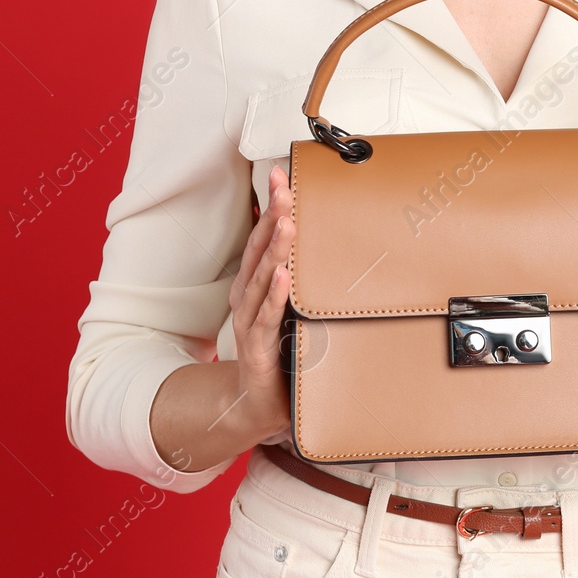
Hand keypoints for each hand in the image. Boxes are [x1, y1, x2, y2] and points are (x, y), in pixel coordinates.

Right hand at [224, 163, 297, 436]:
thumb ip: (302, 282)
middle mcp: (247, 298)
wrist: (257, 403)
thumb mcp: (290, 310)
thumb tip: (330, 250)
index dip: (271, 206)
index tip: (281, 175)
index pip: (263, 238)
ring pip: (262, 278)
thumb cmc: (277, 352)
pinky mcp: (257, 347)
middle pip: (260, 250)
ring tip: (286, 222)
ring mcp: (249, 321)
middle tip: (284, 186)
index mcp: (254, 286)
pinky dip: (274, 296)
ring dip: (275, 249)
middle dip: (273, 216)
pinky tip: (283, 277)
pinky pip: (266, 318)